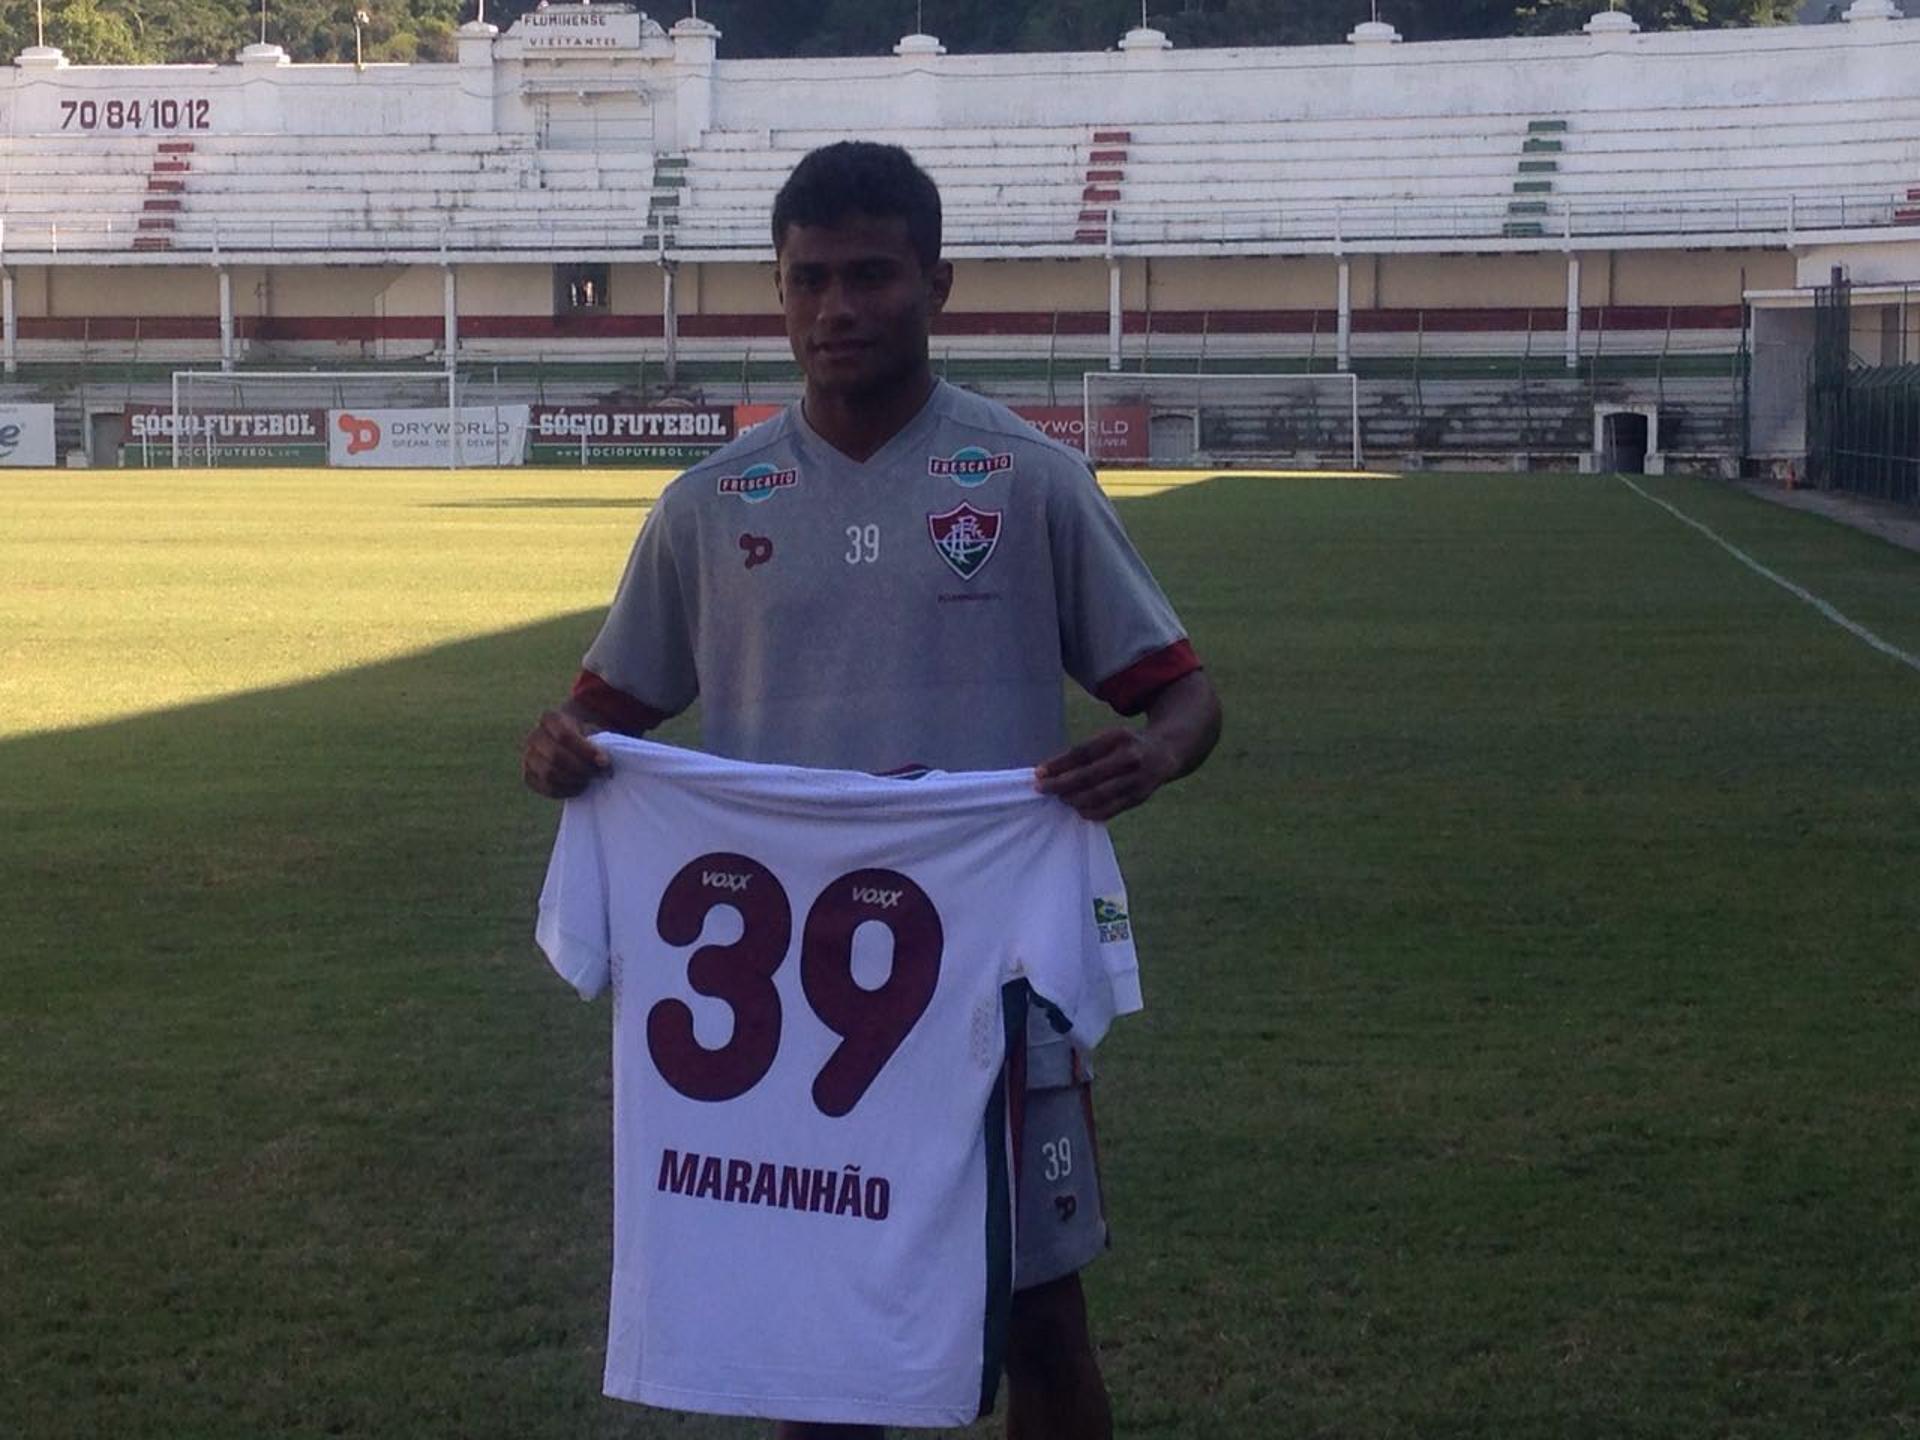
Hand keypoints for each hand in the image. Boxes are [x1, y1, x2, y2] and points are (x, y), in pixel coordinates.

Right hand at [521, 707, 609, 798]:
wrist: (571, 742)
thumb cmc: (586, 734)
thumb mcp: (593, 730)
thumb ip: (600, 742)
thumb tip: (602, 762)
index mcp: (550, 718)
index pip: (564, 735)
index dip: (586, 751)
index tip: (605, 761)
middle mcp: (534, 736)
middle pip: (555, 756)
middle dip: (581, 768)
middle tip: (599, 774)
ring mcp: (528, 757)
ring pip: (548, 774)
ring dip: (574, 780)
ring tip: (590, 779)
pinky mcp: (528, 776)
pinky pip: (544, 788)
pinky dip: (565, 791)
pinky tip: (579, 786)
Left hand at [1034, 728, 1174, 823]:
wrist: (1166, 753)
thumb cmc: (1126, 745)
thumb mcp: (1109, 738)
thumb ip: (1084, 753)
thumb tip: (1050, 771)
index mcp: (1119, 737)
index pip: (1083, 752)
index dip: (1059, 764)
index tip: (1039, 772)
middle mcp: (1130, 758)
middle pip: (1089, 775)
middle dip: (1062, 784)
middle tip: (1043, 789)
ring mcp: (1137, 779)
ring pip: (1099, 795)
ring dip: (1075, 799)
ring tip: (1060, 799)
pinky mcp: (1140, 797)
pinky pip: (1111, 809)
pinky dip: (1091, 812)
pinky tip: (1079, 809)